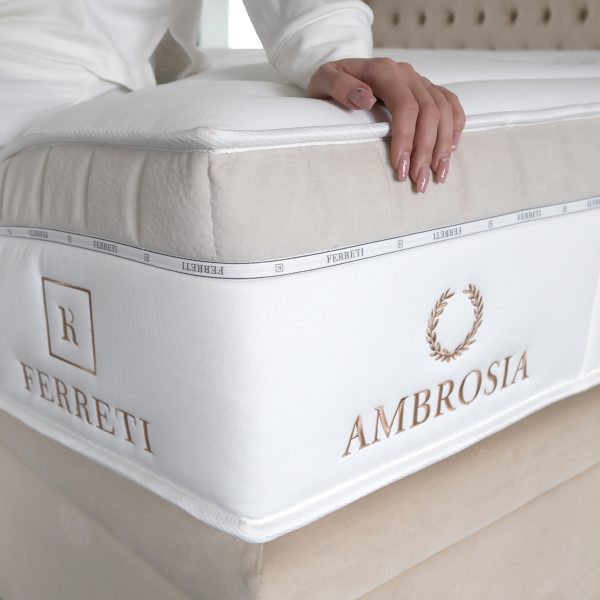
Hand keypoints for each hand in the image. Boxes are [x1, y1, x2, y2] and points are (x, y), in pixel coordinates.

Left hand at [308, 58, 465, 192]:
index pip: (405, 106)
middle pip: (429, 112)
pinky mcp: (426, 89)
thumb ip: (340, 86)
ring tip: (438, 175)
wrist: (338, 75)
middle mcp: (406, 74)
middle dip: (426, 150)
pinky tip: (451, 150)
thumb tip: (365, 97)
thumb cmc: (329, 84)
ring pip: (444, 111)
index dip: (406, 138)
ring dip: (443, 146)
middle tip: (419, 181)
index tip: (400, 167)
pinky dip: (455, 127)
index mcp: (383, 71)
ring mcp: (418, 81)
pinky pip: (450, 104)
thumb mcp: (323, 81)